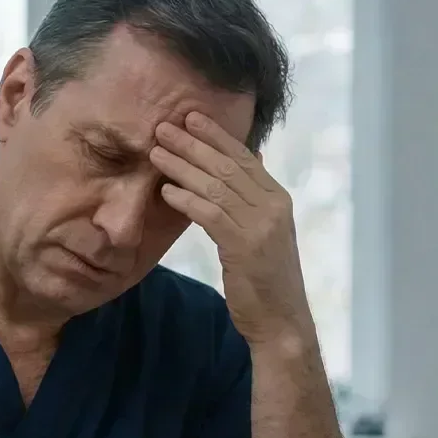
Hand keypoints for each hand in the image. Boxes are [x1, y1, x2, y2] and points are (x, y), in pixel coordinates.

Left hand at [150, 113, 314, 349]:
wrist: (281, 321)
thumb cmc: (265, 279)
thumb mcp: (264, 233)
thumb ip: (255, 199)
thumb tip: (251, 160)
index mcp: (277, 199)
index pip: (245, 157)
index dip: (217, 135)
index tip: (191, 116)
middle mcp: (273, 206)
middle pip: (228, 166)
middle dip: (194, 144)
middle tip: (164, 126)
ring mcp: (262, 225)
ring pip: (217, 186)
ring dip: (183, 167)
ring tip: (156, 152)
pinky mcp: (245, 247)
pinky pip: (212, 215)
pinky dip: (188, 200)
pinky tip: (166, 191)